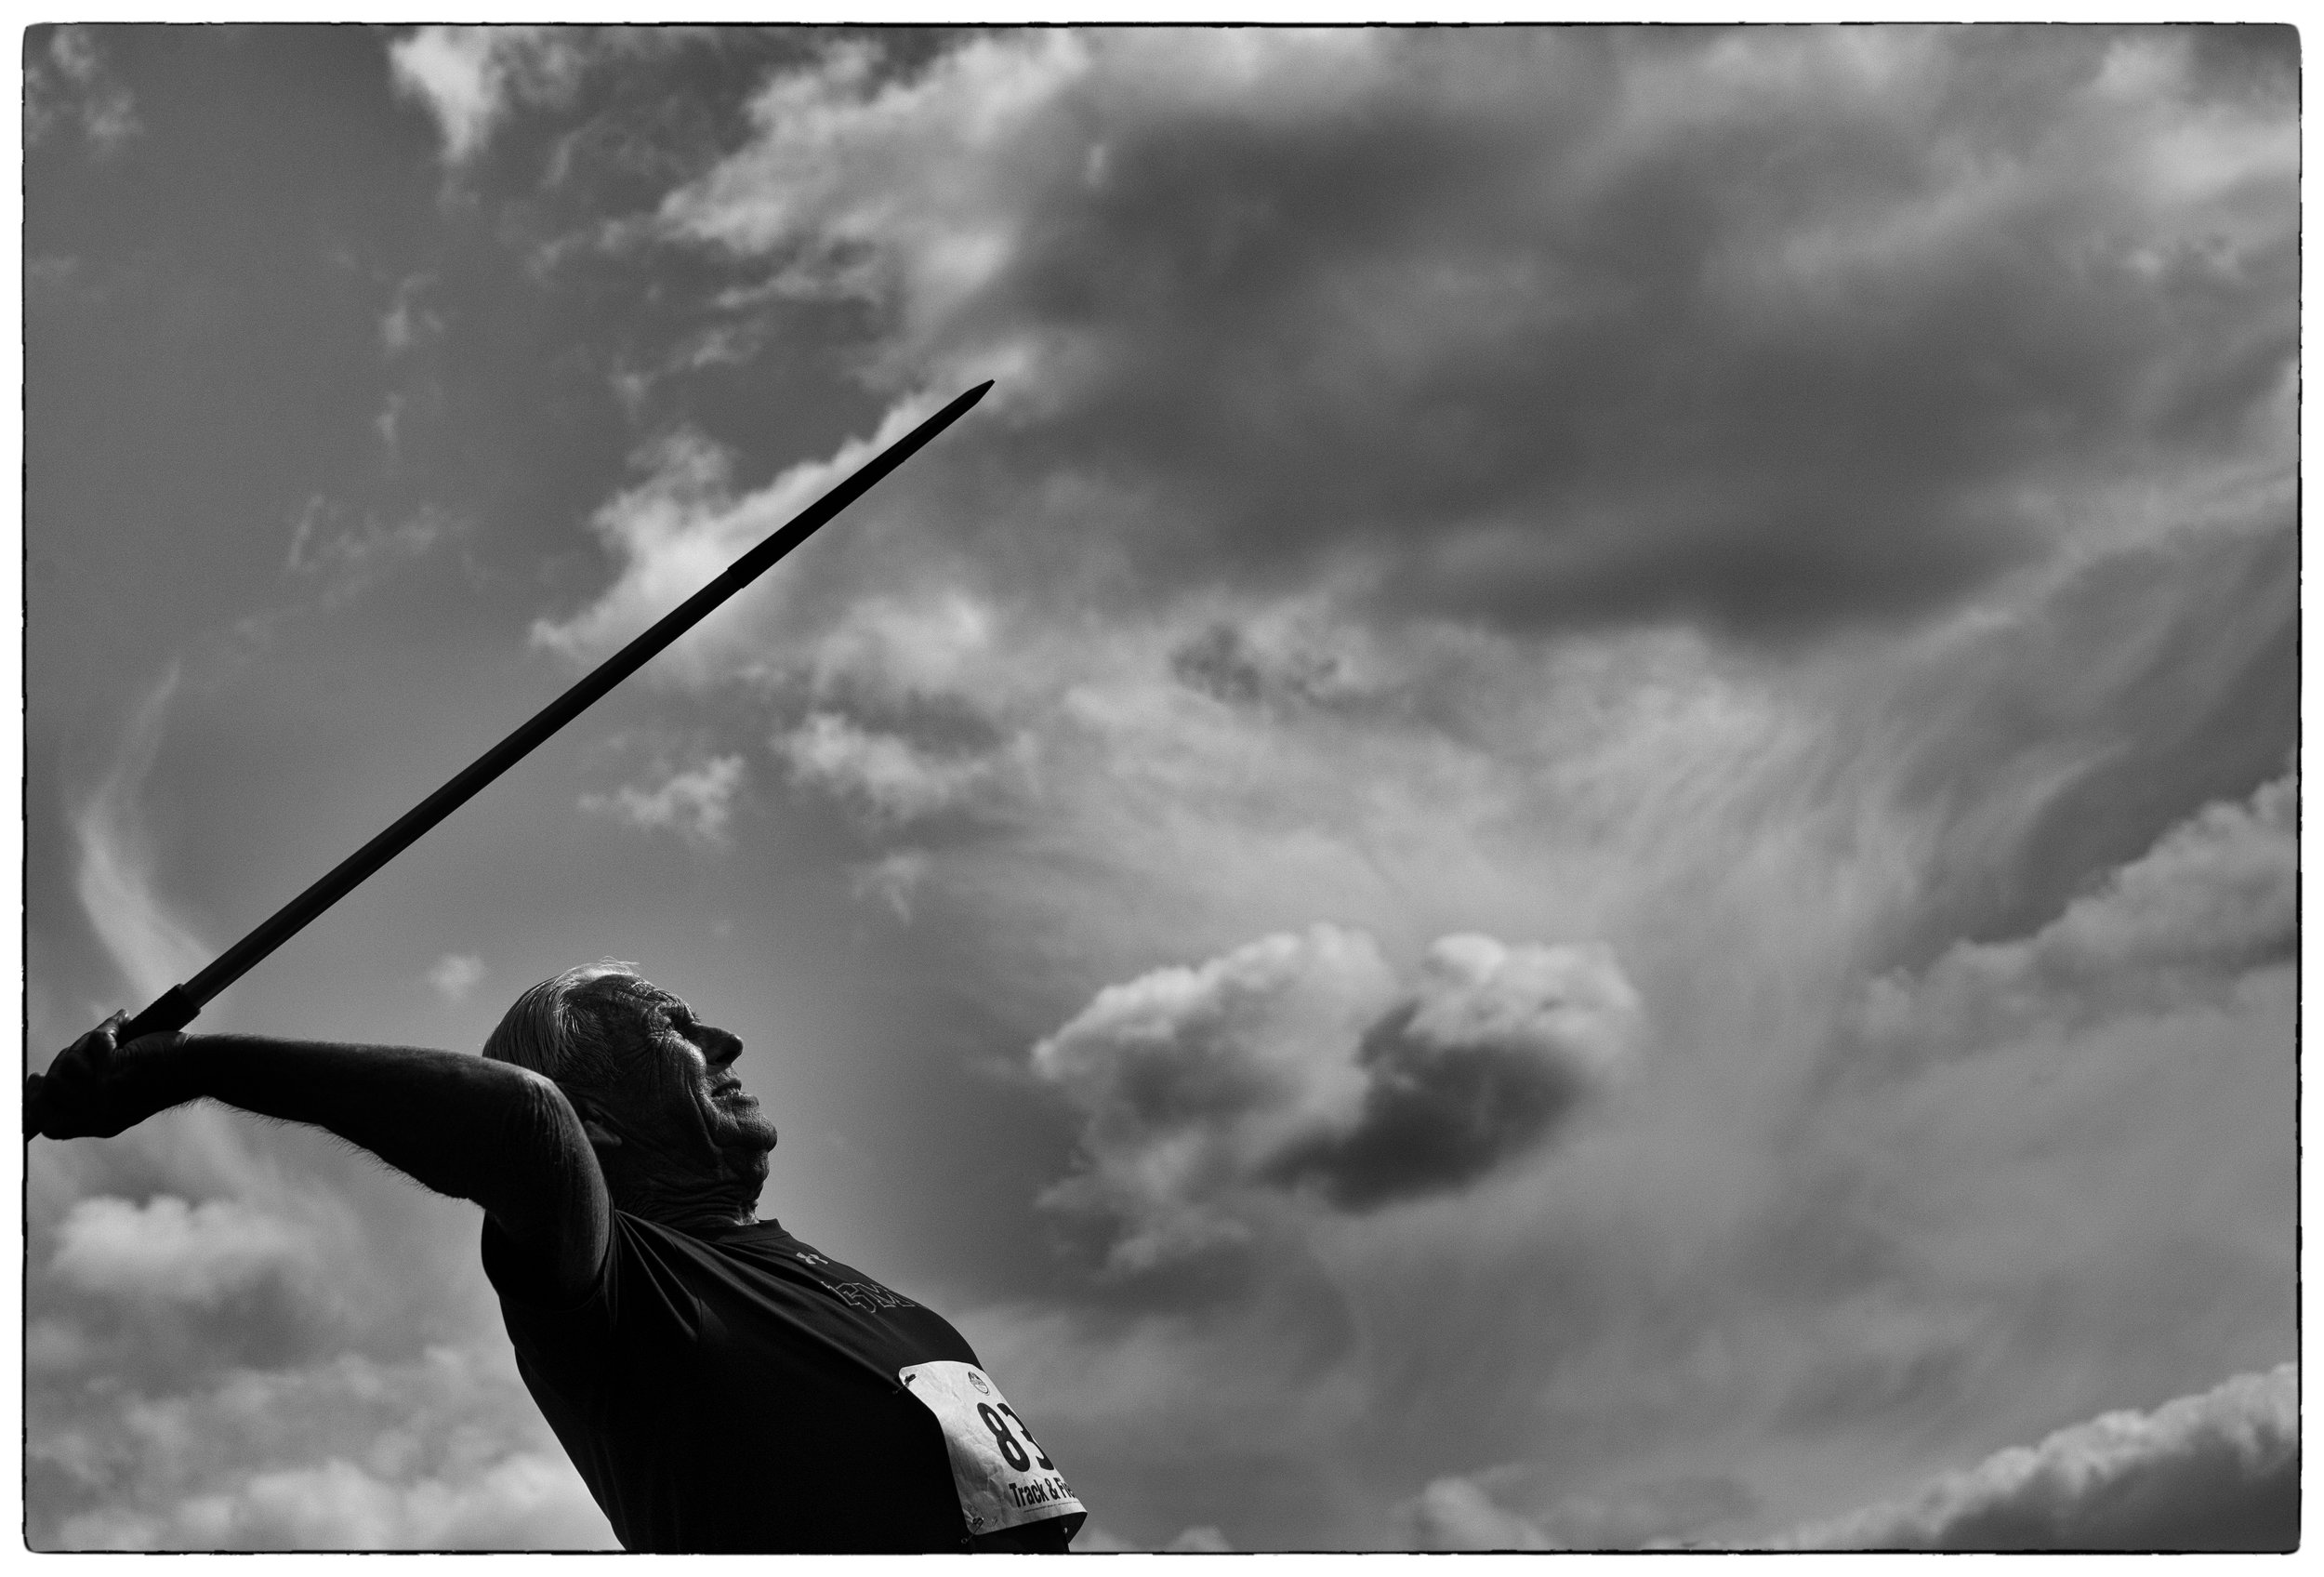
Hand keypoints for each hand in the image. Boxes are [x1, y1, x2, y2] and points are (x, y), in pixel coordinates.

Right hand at [25, 1013, 187, 1139]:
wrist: (199, 1068)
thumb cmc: (168, 1075)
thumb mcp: (124, 1096)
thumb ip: (90, 1092)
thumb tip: (47, 1078)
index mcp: (99, 1124)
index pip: (50, 1124)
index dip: (35, 1103)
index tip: (32, 1080)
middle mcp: (99, 1115)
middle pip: (51, 1087)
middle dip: (65, 1061)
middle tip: (88, 1048)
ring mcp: (104, 1094)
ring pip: (67, 1063)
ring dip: (87, 1044)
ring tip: (114, 1041)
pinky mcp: (114, 1071)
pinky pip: (93, 1041)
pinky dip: (110, 1028)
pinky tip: (126, 1025)